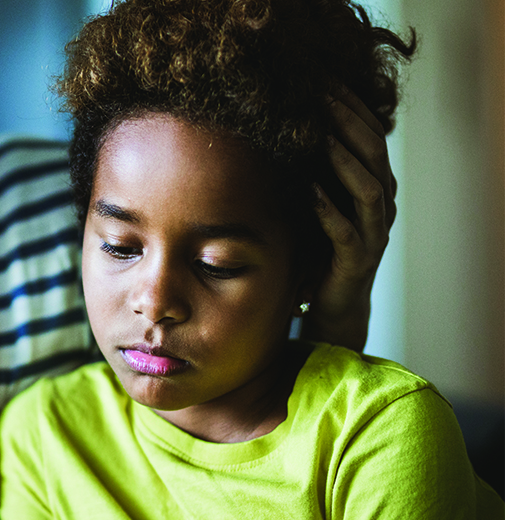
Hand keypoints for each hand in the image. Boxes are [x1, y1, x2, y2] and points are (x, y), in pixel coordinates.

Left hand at [304, 87, 397, 351]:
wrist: (329, 302)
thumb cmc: (317, 244)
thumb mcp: (315, 197)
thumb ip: (309, 165)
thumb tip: (278, 123)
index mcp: (374, 184)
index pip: (370, 134)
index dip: (351, 105)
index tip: (323, 78)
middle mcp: (381, 205)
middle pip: (374, 153)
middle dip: (348, 121)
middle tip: (320, 95)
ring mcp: (372, 234)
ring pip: (368, 189)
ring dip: (343, 160)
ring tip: (320, 136)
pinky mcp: (355, 261)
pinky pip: (345, 232)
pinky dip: (328, 208)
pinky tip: (309, 189)